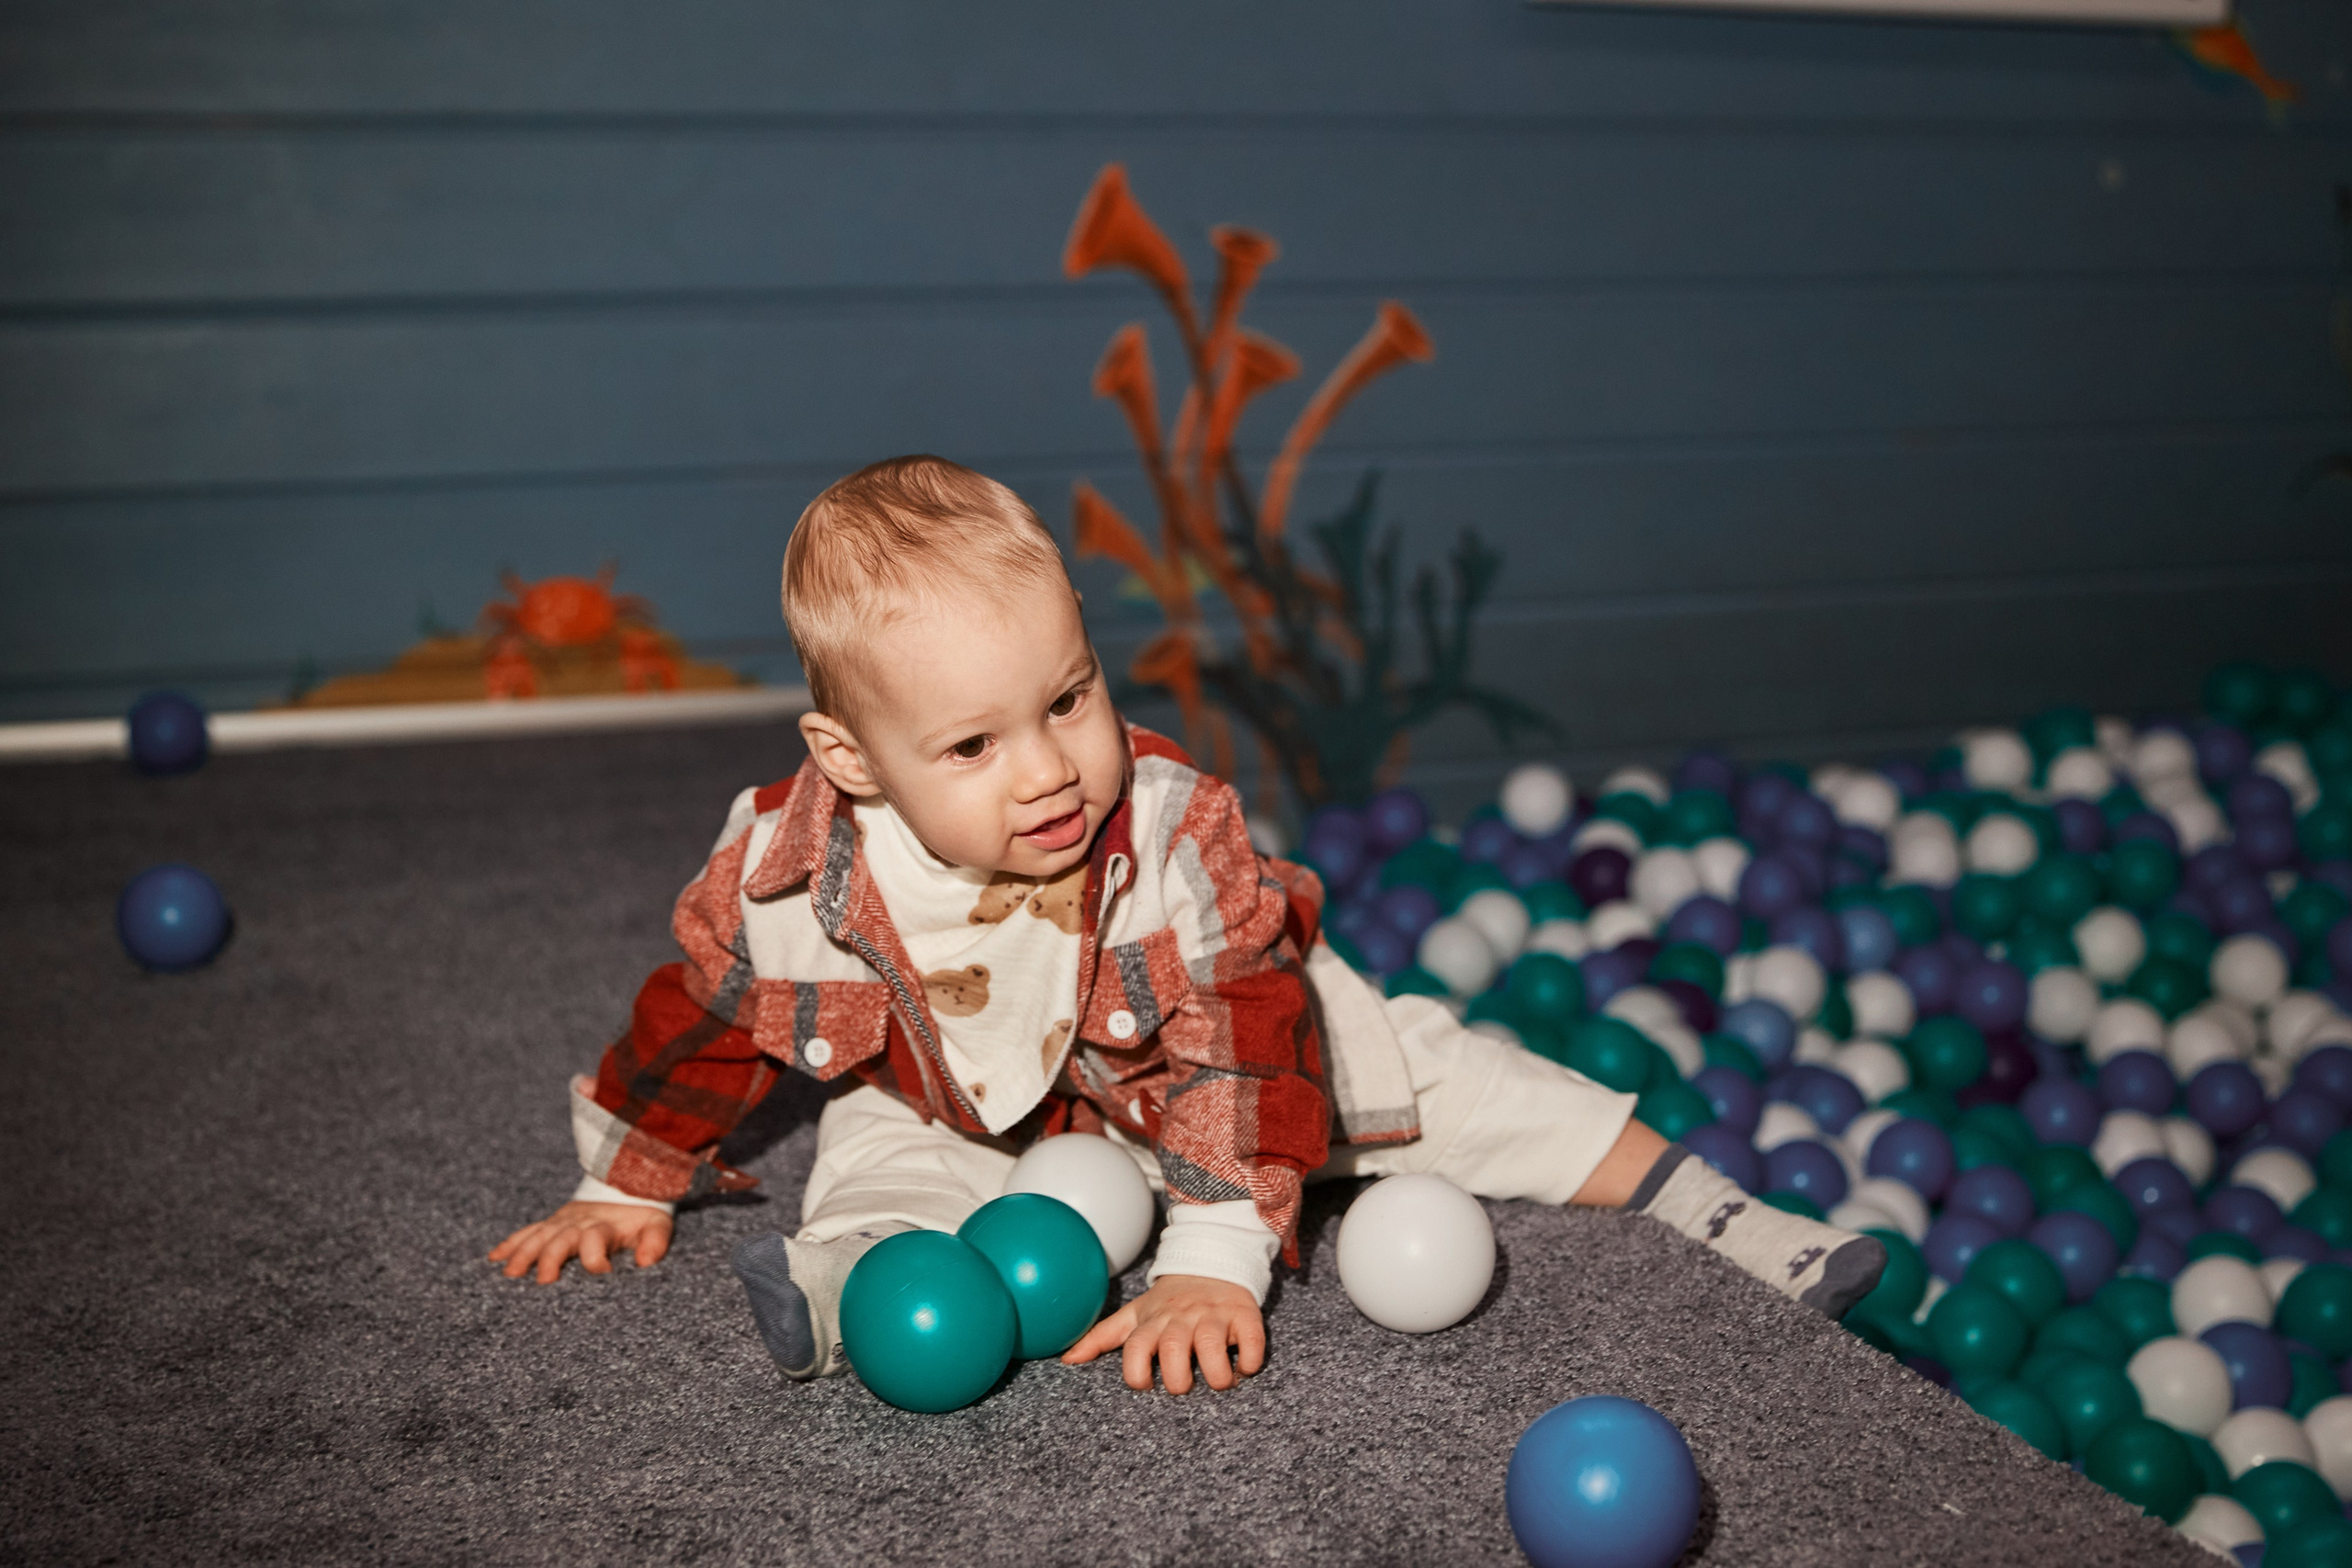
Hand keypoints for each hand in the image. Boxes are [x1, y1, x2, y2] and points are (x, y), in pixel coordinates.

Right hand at [489, 1200, 672, 1283]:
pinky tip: (494, 1258)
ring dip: (523, 1254)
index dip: (595, 1257)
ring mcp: (561, 1222)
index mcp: (605, 1225)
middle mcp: (578, 1223)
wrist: (627, 1185)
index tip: (598, 1274)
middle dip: (551, 1259)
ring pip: (538, 1236)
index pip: (596, 1239)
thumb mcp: (657, 1224)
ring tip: (510, 1274)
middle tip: (543, 1282)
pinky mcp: (551, 1222)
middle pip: (560, 1240)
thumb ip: (656, 1241)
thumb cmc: (642, 1215)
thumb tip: (646, 1262)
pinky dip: (511, 1243)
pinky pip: (528, 1231)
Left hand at [1060, 1273, 1264, 1393]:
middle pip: (1174, 1351)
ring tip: (1219, 1381)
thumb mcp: (1134, 1314)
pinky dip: (1250, 1361)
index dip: (1136, 1375)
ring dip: (1217, 1375)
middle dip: (1177, 1379)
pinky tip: (1244, 1367)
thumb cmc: (1169, 1301)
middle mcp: (1182, 1318)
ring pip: (1212, 1347)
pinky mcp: (1245, 1314)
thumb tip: (1067, 1360)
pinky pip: (1252, 1340)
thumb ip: (1101, 1337)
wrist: (1212, 1261)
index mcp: (1153, 1322)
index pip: (1135, 1349)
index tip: (1146, 1385)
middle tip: (1183, 1386)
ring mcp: (1215, 1316)